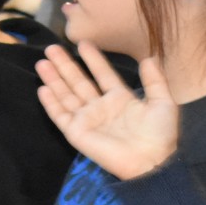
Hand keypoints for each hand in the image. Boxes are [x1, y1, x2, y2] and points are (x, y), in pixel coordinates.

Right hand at [36, 43, 177, 180]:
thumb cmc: (160, 135)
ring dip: (54, 79)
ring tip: (42, 62)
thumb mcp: (163, 102)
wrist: (150, 161)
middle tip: (51, 48)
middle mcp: (101, 108)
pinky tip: (43, 88)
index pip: (103, 74)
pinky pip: (60, 116)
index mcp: (120, 99)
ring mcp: (87, 120)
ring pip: (66, 95)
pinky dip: (51, 103)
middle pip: (78, 82)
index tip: (83, 43)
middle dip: (65, 65)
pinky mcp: (77, 133)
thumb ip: (155, 80)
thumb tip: (149, 58)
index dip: (93, 59)